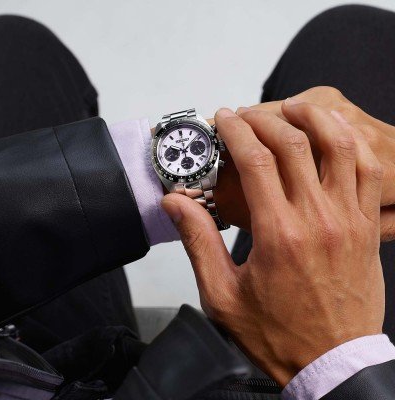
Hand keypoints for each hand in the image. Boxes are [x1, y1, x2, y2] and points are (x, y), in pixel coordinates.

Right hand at [162, 105, 383, 385]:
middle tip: (246, 114)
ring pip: (339, 147)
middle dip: (264, 118)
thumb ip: (198, 240)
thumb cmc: (277, 332)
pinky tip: (335, 134)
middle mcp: (317, 219)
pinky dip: (351, 144)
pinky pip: (369, 171)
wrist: (330, 361)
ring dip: (314, 118)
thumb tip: (176, 203)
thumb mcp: (222, 293)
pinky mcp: (366, 228)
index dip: (237, 131)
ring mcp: (348, 220)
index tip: (225, 119)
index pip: (256, 160)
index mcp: (278, 234)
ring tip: (293, 106)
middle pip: (293, 144)